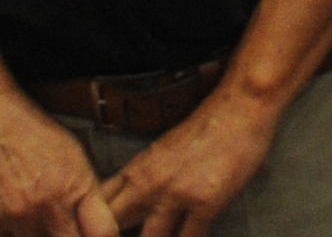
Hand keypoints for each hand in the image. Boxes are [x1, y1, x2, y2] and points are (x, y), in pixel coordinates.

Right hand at [0, 89, 120, 236]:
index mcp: (77, 187)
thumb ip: (90, 195)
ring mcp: (19, 217)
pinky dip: (16, 236)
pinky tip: (17, 220)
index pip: (104, 234)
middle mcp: (49, 206)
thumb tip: (98, 227)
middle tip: (65, 228)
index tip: (94, 235)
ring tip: (38, 219)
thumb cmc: (35, 134)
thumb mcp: (77, 155)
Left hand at [96, 85, 282, 236]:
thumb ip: (144, 177)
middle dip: (114, 236)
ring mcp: (177, 194)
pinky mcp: (205, 203)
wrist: (238, 108)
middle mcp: (150, 183)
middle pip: (113, 226)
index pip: (98, 205)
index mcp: (137, 170)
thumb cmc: (206, 127)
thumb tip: (132, 203)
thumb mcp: (163, 150)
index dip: (93, 225)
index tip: (100, 233)